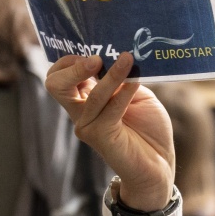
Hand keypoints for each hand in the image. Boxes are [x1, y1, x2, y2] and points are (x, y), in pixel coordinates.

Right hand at [46, 54, 174, 210]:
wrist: (159, 164)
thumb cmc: (148, 129)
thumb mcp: (135, 94)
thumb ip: (122, 79)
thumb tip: (118, 56)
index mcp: (84, 100)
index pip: (59, 76)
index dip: (70, 60)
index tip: (95, 51)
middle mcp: (80, 113)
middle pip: (55, 85)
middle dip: (72, 66)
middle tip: (96, 58)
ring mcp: (87, 126)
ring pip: (92, 94)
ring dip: (112, 74)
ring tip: (129, 59)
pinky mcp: (101, 137)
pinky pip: (111, 108)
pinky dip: (125, 91)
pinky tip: (137, 79)